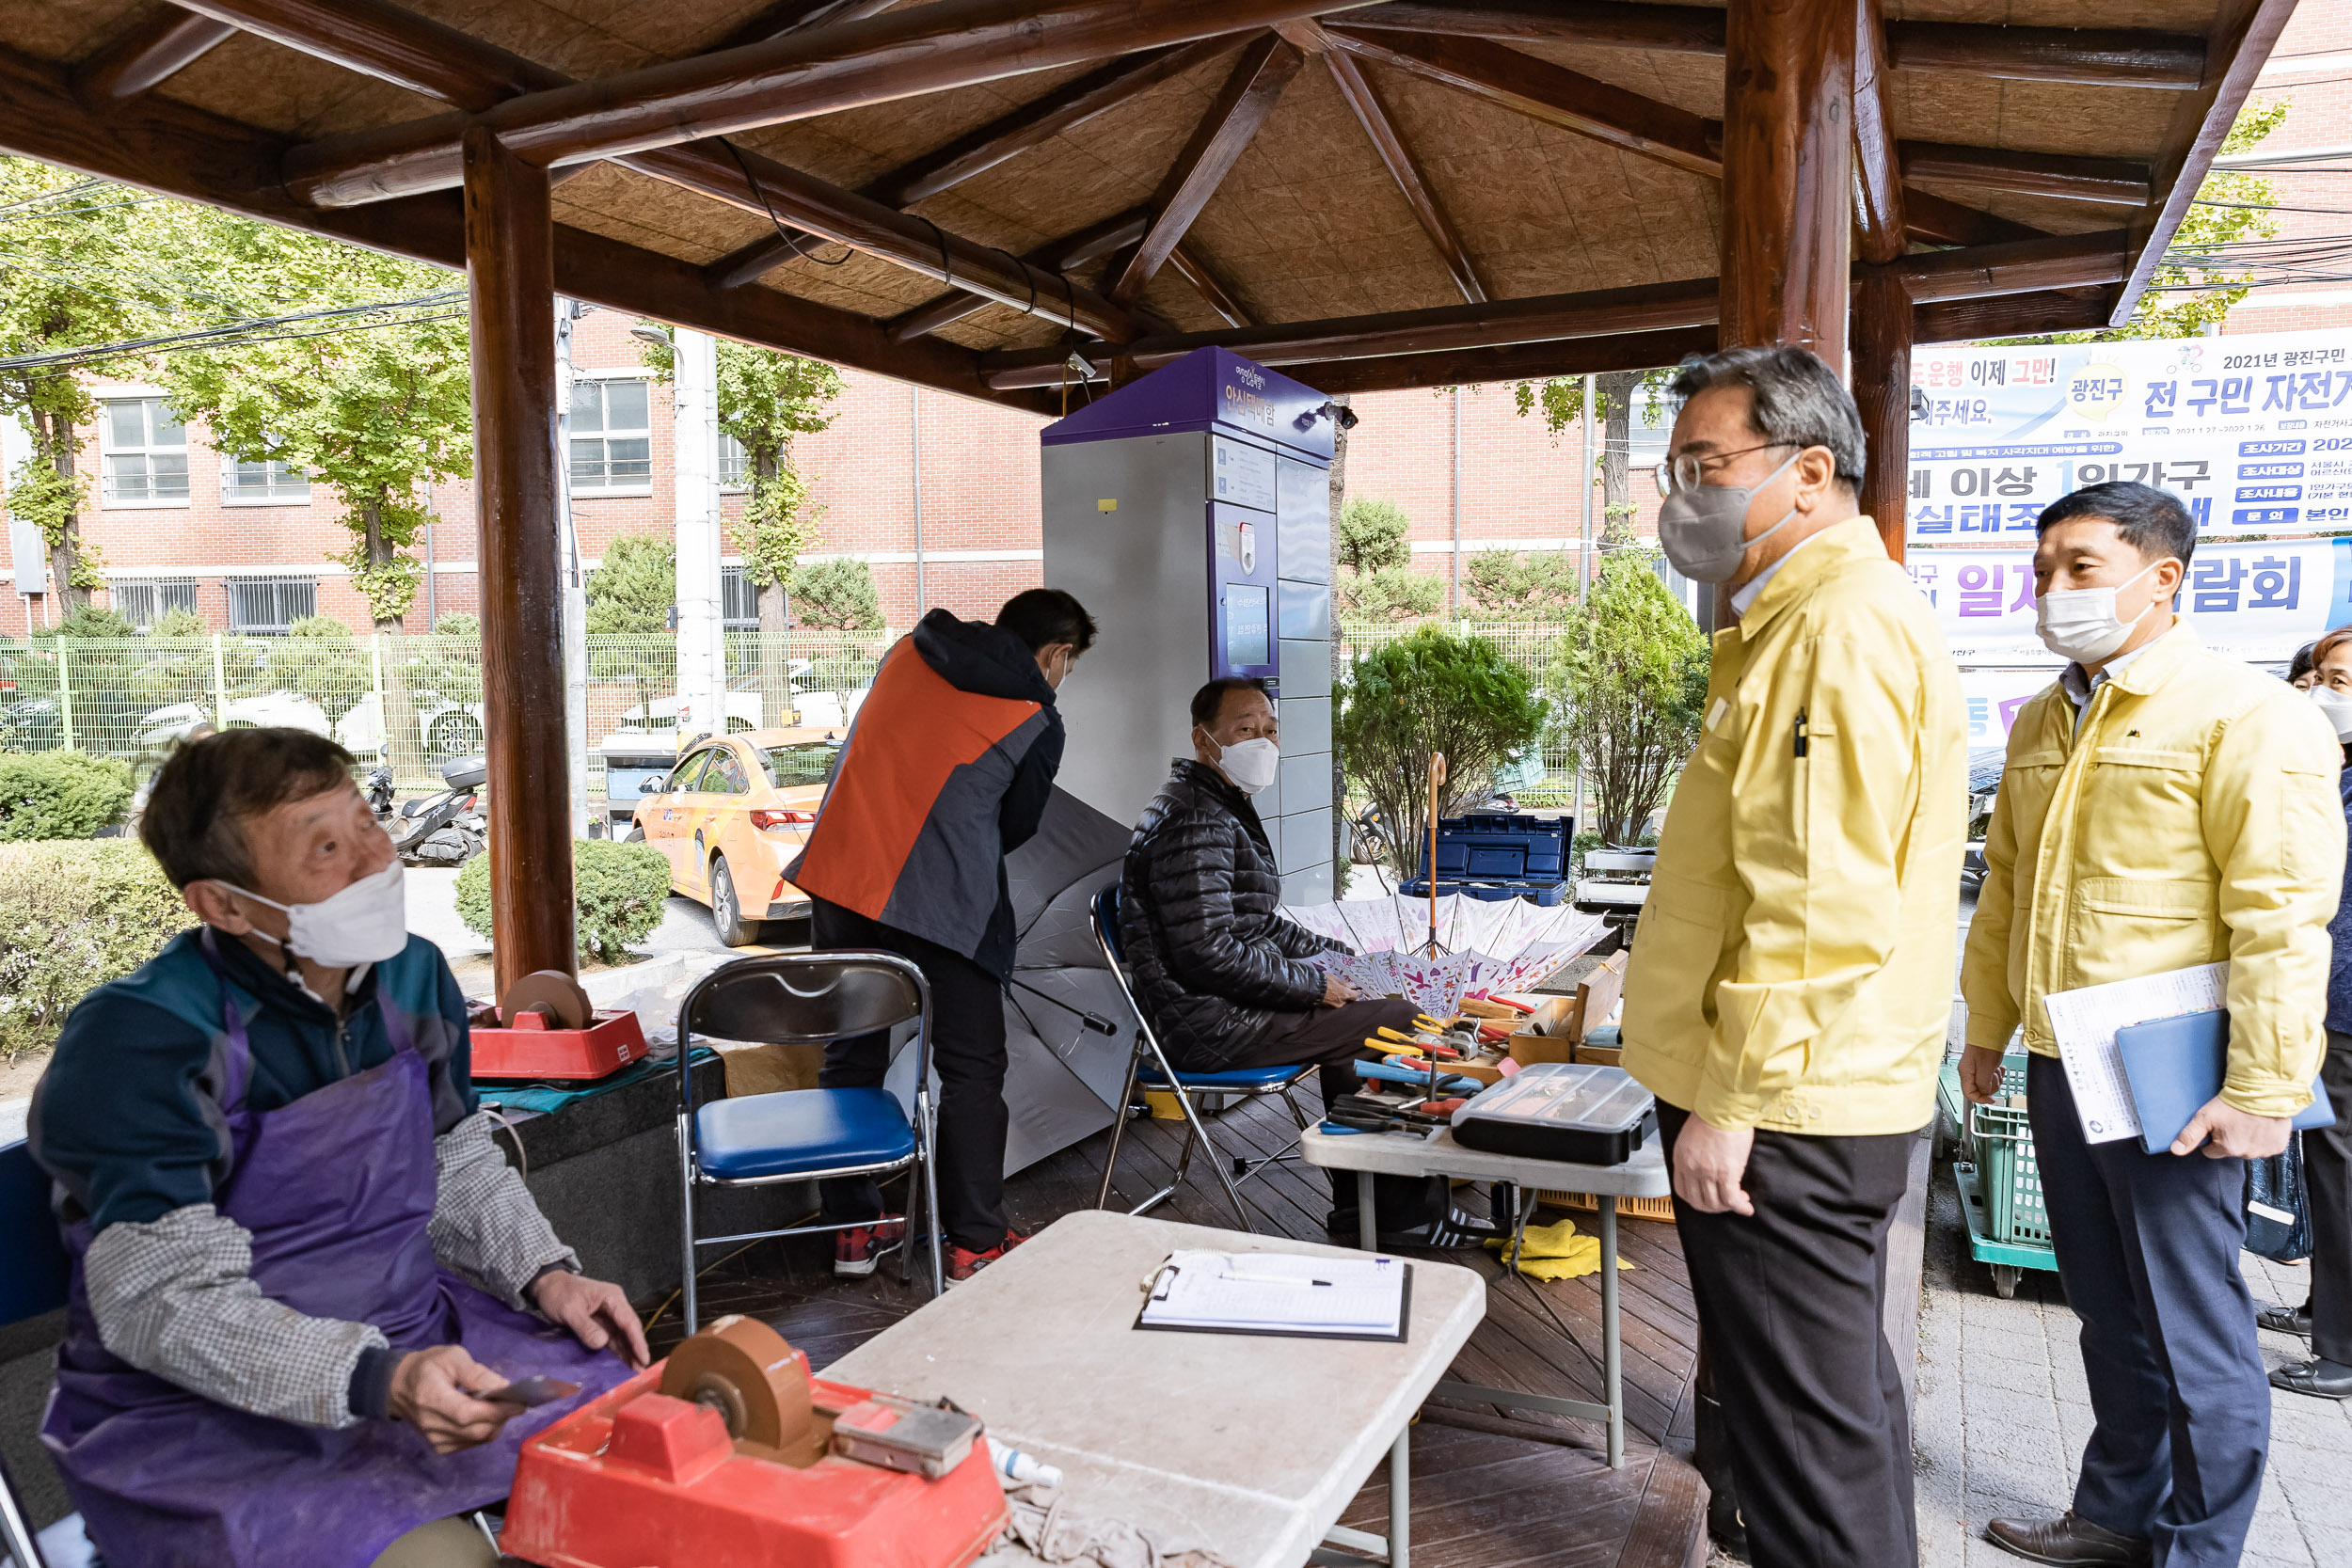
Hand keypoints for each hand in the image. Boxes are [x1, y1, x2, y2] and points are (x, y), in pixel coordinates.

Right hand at [388, 1344, 516, 1453]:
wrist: (400, 1387)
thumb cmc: (428, 1367)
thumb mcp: (452, 1357)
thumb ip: (477, 1373)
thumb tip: (504, 1388)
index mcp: (431, 1399)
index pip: (467, 1414)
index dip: (496, 1410)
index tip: (520, 1402)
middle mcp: (431, 1425)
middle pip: (476, 1430)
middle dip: (502, 1417)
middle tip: (516, 1401)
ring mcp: (435, 1440)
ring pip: (478, 1438)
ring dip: (496, 1423)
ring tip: (500, 1405)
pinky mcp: (441, 1447)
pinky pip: (473, 1442)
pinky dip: (486, 1430)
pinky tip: (486, 1415)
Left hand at [532, 1269, 649, 1367]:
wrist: (547, 1286)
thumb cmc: (558, 1292)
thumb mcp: (569, 1309)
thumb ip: (585, 1326)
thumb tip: (601, 1343)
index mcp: (612, 1298)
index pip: (629, 1321)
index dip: (637, 1341)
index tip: (643, 1358)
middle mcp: (614, 1307)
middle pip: (628, 1331)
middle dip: (635, 1351)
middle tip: (640, 1372)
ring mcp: (607, 1316)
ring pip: (621, 1338)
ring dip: (626, 1354)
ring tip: (632, 1373)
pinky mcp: (599, 1325)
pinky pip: (610, 1340)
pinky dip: (615, 1352)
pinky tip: (619, 1365)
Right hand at [1320, 973, 1358, 1006]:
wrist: (1311, 988)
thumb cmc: (1322, 982)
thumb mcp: (1335, 978)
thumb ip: (1344, 984)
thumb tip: (1350, 985)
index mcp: (1345, 994)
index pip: (1355, 995)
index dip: (1353, 991)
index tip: (1351, 988)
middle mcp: (1341, 1002)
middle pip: (1347, 999)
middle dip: (1345, 994)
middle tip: (1339, 988)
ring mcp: (1334, 1006)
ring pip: (1340, 1002)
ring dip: (1338, 997)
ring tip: (1332, 990)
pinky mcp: (1328, 1007)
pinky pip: (1334, 1003)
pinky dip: (1332, 1000)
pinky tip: (1328, 994)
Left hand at [1672, 1115, 1755, 1215]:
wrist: (1723, 1108)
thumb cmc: (1710, 1116)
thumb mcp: (1691, 1138)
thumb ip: (1694, 1156)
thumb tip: (1705, 1167)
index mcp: (1681, 1160)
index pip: (1683, 1191)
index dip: (1697, 1200)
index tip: (1707, 1199)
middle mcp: (1692, 1169)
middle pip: (1699, 1202)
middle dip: (1713, 1207)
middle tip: (1725, 1204)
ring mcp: (1708, 1173)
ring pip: (1716, 1204)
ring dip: (1728, 1207)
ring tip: (1739, 1201)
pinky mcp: (1726, 1173)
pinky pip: (1731, 1199)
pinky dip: (1740, 1207)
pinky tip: (1746, 1207)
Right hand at [1959, 1045, 2008, 1105]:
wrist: (1990, 1035)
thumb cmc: (1986, 1047)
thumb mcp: (1986, 1068)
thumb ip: (1983, 1083)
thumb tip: (1985, 1093)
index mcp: (1965, 1073)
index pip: (1969, 1094)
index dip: (1981, 1099)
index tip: (1991, 1100)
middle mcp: (1968, 1073)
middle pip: (1979, 1090)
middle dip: (1991, 1086)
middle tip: (1995, 1078)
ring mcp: (1975, 1070)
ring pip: (1986, 1084)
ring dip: (1995, 1080)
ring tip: (1998, 1070)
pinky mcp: (1982, 1067)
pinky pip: (1990, 1077)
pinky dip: (1997, 1075)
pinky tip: (2000, 1069)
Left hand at [2169, 1095, 2291, 1158]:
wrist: (2265, 1093)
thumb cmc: (2234, 1103)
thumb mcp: (2205, 1117)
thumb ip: (2189, 1135)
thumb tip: (2175, 1150)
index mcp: (2228, 1149)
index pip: (2211, 1151)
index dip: (2211, 1139)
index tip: (2217, 1127)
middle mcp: (2246, 1153)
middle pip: (2231, 1150)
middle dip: (2230, 1138)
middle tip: (2233, 1120)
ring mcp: (2264, 1151)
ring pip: (2250, 1148)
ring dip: (2248, 1138)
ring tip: (2248, 1120)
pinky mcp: (2278, 1146)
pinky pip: (2268, 1146)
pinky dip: (2265, 1138)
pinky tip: (2262, 1125)